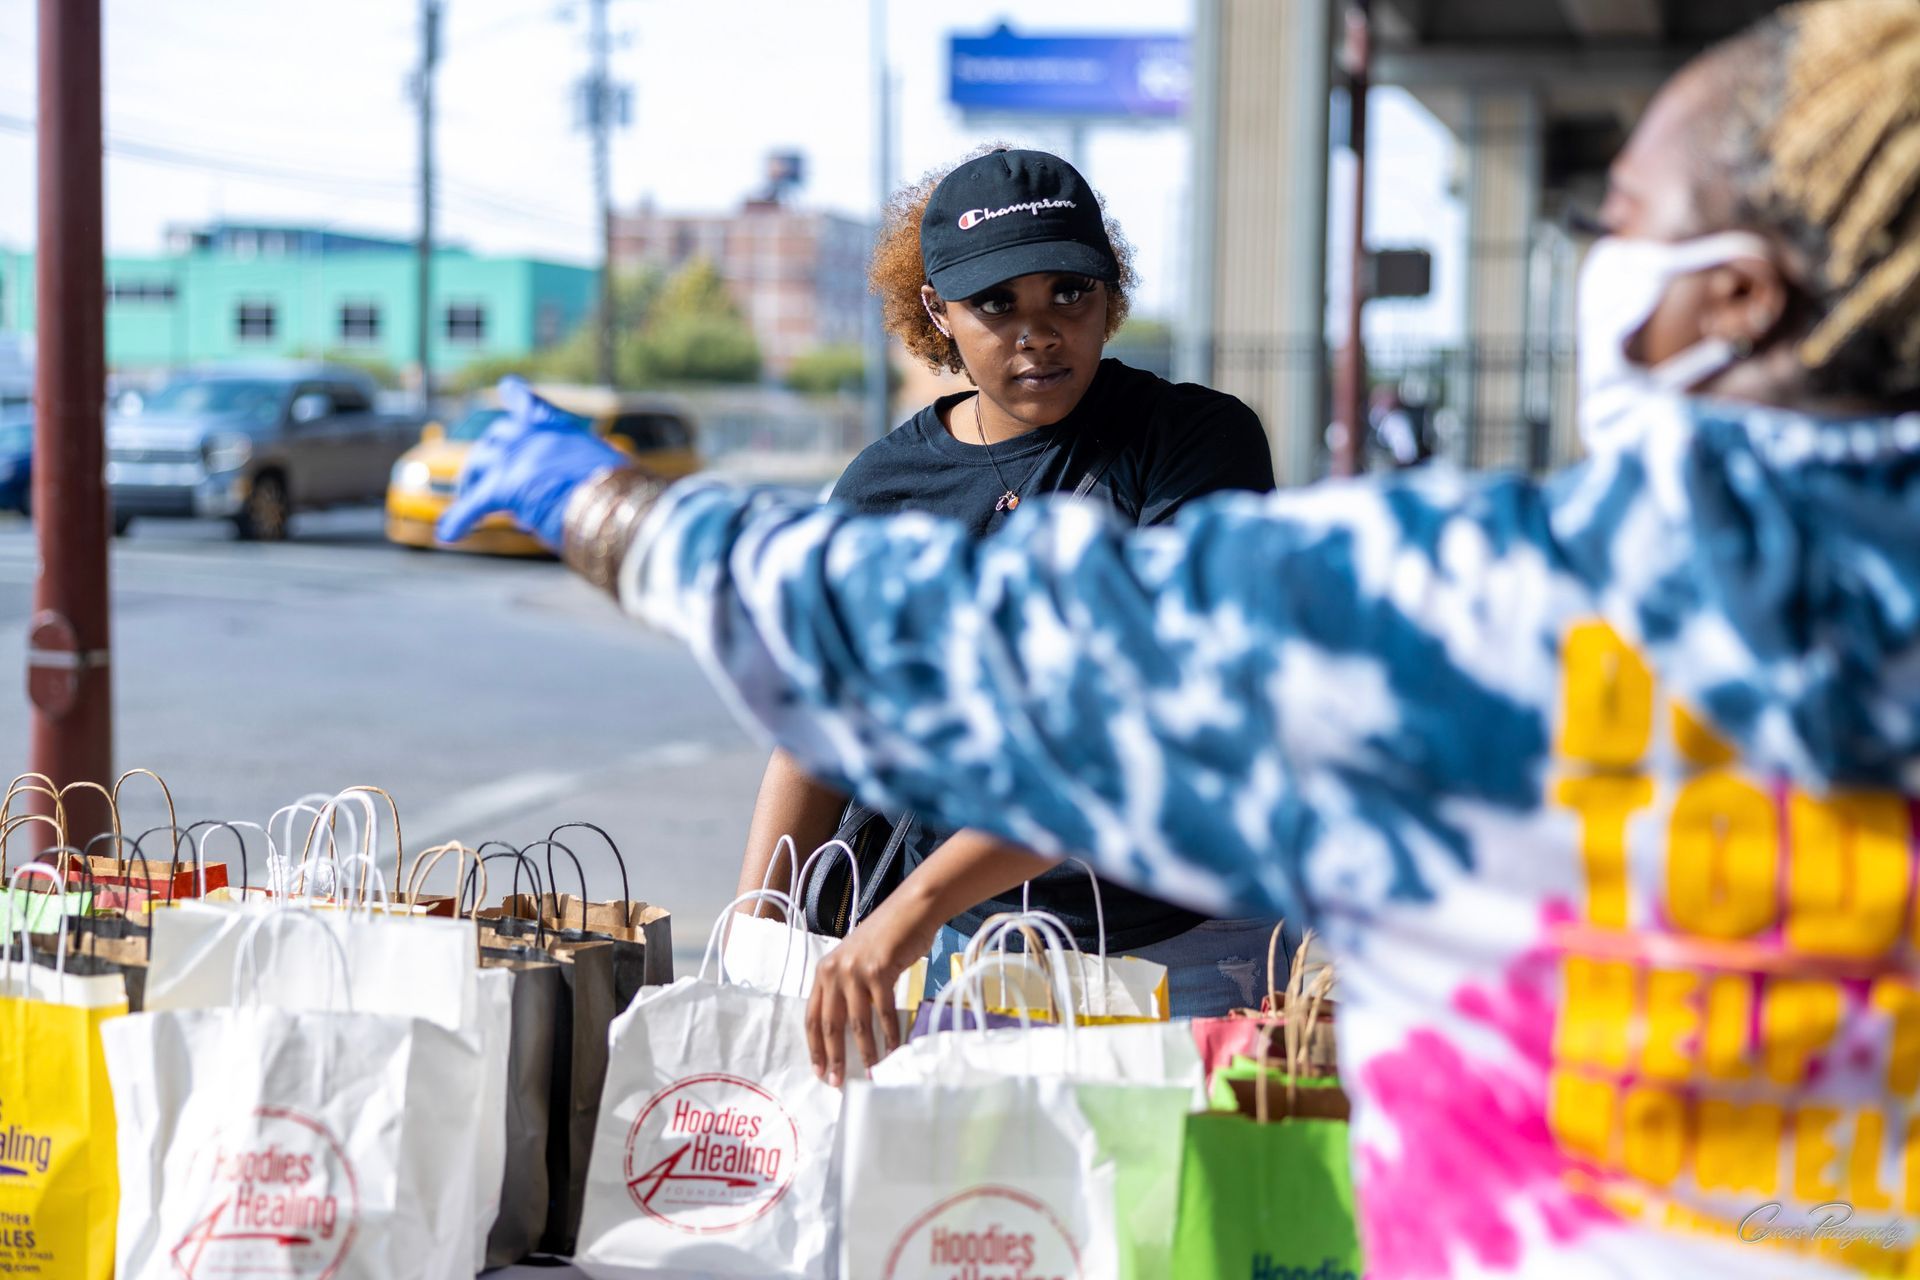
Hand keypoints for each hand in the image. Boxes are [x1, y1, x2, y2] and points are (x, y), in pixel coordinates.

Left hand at [435, 376, 626, 548]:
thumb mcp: (600, 472)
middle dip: (486, 457)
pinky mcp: (503, 486)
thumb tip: (553, 502)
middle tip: (481, 481)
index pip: (531, 405)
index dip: (517, 397)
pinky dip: (459, 519)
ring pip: (479, 464)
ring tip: (467, 505)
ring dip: (470, 483)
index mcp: (561, 430)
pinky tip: (449, 534)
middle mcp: (534, 436)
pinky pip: (472, 504)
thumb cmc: (621, 497)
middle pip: (496, 438)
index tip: (509, 387)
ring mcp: (517, 458)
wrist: (620, 506)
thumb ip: (573, 475)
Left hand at [806, 892, 939, 1085]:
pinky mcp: (878, 971)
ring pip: (856, 1023)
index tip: (819, 1071)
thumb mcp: (855, 962)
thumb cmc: (885, 938)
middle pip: (829, 1025)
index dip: (814, 1047)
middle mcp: (834, 971)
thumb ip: (847, 989)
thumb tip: (849, 1032)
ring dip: (865, 1051)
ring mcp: (855, 971)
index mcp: (824, 971)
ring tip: (870, 1071)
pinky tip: (894, 1048)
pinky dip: (889, 1034)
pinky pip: (883, 1012)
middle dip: (833, 1057)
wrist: (910, 910)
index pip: (812, 1016)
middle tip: (838, 1081)